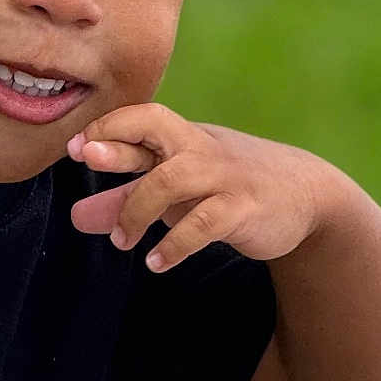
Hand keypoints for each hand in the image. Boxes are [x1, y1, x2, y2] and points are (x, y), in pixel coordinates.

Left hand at [66, 102, 352, 270]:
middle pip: (156, 128)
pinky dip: (175, 244)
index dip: (107, 127)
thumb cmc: (224, 187)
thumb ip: (125, 198)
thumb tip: (76, 216)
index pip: (141, 117)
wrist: (305, 195)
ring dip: (138, 210)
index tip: (75, 149)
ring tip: (122, 242)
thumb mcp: (174, 190)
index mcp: (181, 138)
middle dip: (119, 144)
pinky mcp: (244, 208)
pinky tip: (156, 262)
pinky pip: (204, 223)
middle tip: (87, 161)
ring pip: (173, 179)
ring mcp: (223, 177)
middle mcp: (199, 149)